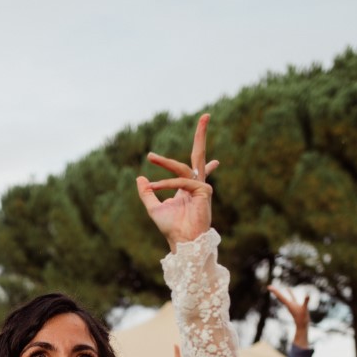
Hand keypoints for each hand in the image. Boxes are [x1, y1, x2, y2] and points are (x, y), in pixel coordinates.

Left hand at [136, 114, 219, 252]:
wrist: (182, 242)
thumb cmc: (171, 228)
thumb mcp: (153, 207)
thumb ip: (147, 193)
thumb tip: (140, 177)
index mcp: (188, 188)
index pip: (195, 167)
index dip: (205, 159)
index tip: (215, 159)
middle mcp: (197, 185)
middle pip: (200, 155)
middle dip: (202, 134)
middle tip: (206, 115)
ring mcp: (202, 187)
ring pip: (184, 167)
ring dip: (166, 162)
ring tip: (151, 156)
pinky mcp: (204, 191)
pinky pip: (181, 182)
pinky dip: (167, 184)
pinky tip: (155, 187)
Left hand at [268, 284, 309, 344]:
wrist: (302, 326)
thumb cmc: (302, 318)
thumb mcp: (304, 309)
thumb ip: (306, 302)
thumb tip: (308, 295)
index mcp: (289, 304)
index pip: (280, 296)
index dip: (275, 291)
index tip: (269, 287)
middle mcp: (288, 304)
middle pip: (280, 297)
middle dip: (275, 291)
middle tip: (269, 287)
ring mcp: (291, 305)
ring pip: (284, 297)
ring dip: (279, 293)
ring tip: (275, 288)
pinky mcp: (295, 306)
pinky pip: (291, 297)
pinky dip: (290, 293)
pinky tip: (288, 289)